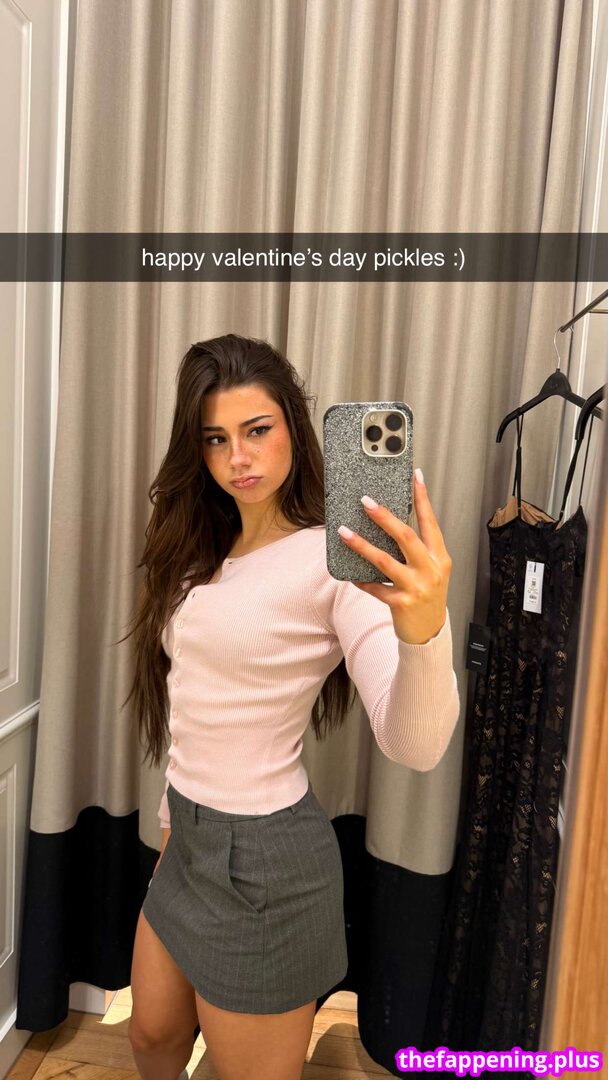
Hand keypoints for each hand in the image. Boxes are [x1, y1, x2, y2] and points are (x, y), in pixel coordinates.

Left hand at [337, 469, 451, 644]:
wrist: (430, 633)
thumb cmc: (428, 597)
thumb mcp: (431, 570)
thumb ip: (417, 551)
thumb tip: (389, 524)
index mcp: (440, 557)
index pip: (431, 522)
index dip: (423, 498)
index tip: (416, 476)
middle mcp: (431, 570)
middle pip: (406, 537)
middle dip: (385, 517)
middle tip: (366, 502)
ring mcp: (417, 587)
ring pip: (385, 561)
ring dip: (362, 545)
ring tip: (345, 532)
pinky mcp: (401, 604)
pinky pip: (376, 588)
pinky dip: (362, 580)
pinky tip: (351, 574)